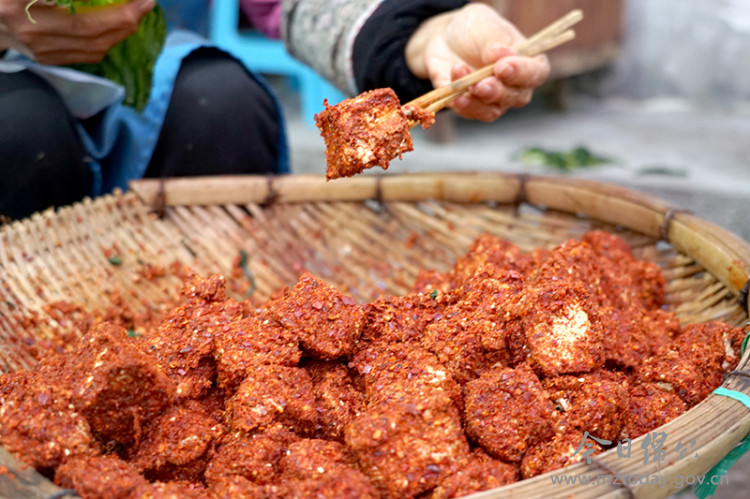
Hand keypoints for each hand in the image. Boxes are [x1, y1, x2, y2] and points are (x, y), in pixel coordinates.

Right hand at [0, 0, 154, 64]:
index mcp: (19, 7)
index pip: (80, 19)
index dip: (113, 13)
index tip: (139, 0)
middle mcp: (31, 32)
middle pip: (89, 33)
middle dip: (124, 20)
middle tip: (145, 4)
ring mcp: (40, 51)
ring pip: (92, 48)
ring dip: (121, 32)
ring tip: (137, 14)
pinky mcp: (48, 59)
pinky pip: (87, 54)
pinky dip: (109, 40)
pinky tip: (120, 27)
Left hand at [406, 3, 549, 121]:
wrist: (447, 38)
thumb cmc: (475, 29)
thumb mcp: (485, 25)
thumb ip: (494, 41)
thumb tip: (503, 54)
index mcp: (528, 62)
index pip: (535, 73)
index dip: (520, 73)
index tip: (502, 67)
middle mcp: (515, 87)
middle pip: (514, 97)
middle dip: (495, 91)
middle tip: (480, 84)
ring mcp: (493, 101)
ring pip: (490, 111)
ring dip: (475, 100)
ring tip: (460, 79)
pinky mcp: (471, 107)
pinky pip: (467, 112)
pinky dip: (459, 103)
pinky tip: (452, 92)